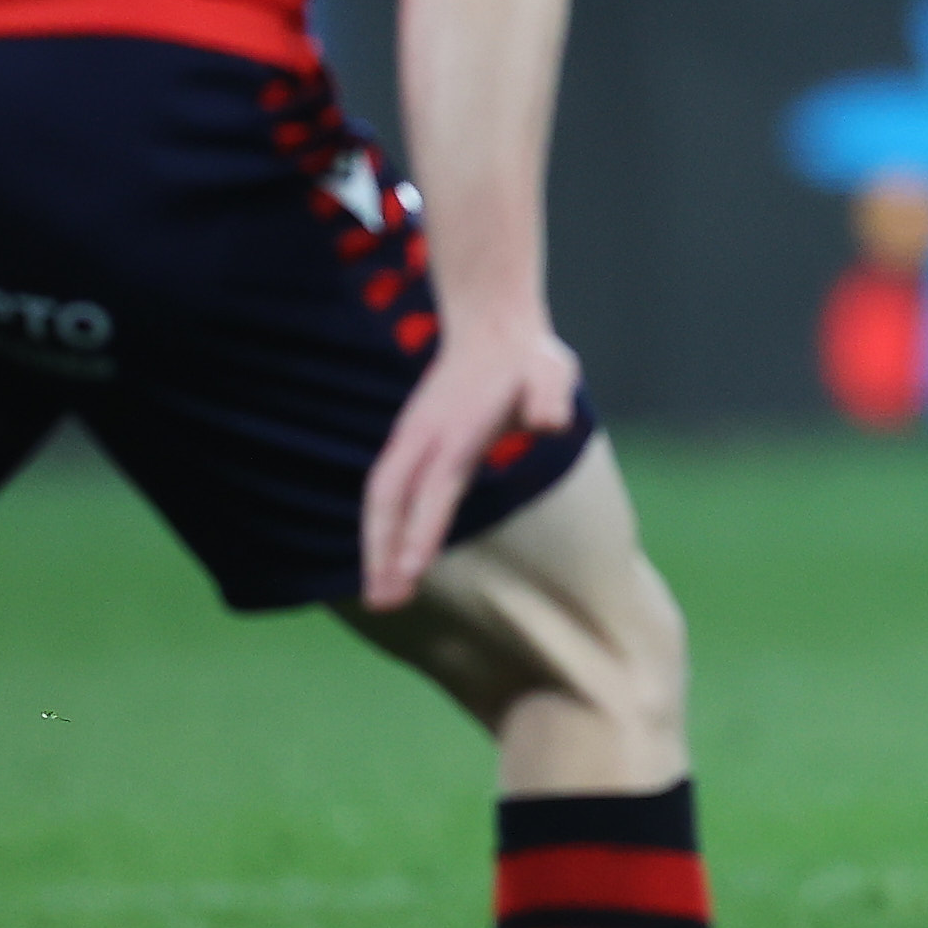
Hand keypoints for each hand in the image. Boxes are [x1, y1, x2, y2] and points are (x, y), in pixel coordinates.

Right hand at [357, 304, 582, 611]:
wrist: (493, 324)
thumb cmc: (530, 359)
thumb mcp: (553, 372)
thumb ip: (550, 398)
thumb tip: (551, 421)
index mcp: (459, 431)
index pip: (436, 489)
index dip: (422, 530)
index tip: (411, 571)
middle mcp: (426, 437)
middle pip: (391, 500)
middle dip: (383, 551)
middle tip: (385, 602)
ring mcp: (411, 437)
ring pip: (380, 497)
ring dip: (375, 545)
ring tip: (379, 596)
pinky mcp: (409, 440)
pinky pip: (384, 489)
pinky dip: (378, 526)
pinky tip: (382, 559)